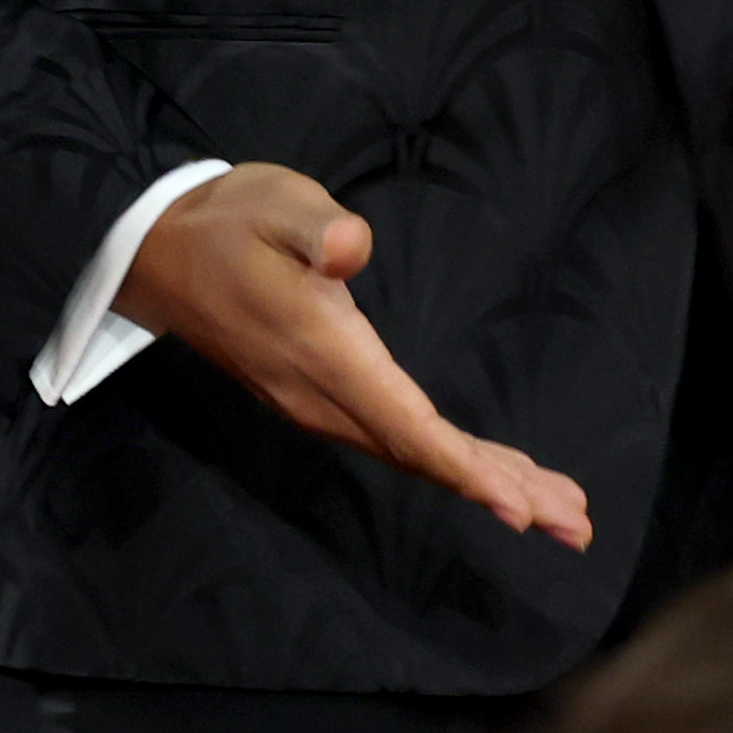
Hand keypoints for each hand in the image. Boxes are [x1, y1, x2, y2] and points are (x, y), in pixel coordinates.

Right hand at [113, 163, 593, 543]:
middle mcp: (324, 394)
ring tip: (561, 510)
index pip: (405, 426)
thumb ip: (318, 228)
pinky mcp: (323, 396)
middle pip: (423, 456)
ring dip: (489, 483)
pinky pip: (400, 440)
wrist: (157, 253)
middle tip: (575, 527)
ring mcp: (321, 402)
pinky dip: (455, 463)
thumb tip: (352, 245)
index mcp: (324, 354)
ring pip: (416, 454)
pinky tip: (499, 472)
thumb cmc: (229, 223)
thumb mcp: (276, 205)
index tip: (517, 508)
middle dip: (502, 491)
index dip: (463, 469)